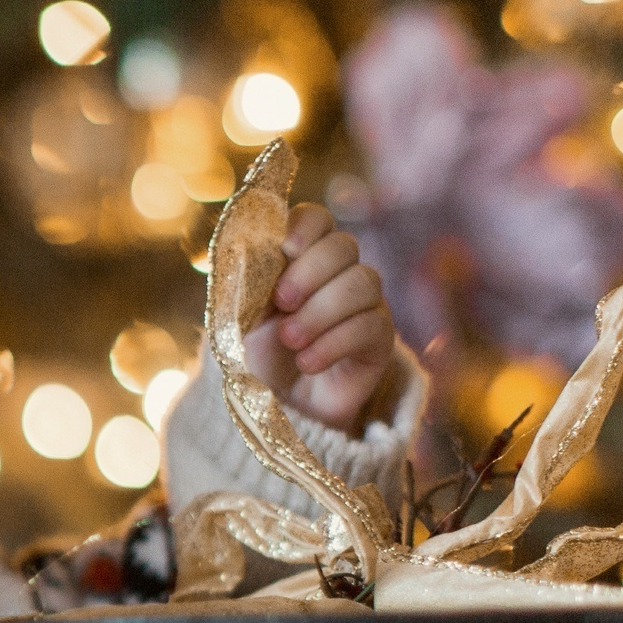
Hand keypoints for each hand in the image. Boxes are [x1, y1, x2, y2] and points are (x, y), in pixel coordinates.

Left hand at [243, 202, 395, 433]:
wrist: (281, 403)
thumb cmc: (260, 352)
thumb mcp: (242, 315)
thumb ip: (247, 281)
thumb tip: (251, 250)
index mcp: (303, 256)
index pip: (318, 219)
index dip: (305, 227)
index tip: (286, 249)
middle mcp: (340, 272)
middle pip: (344, 246)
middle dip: (310, 272)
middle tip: (282, 303)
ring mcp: (366, 303)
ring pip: (364, 282)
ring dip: (321, 311)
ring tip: (290, 339)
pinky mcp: (379, 338)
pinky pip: (371, 325)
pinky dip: (334, 343)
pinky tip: (307, 363)